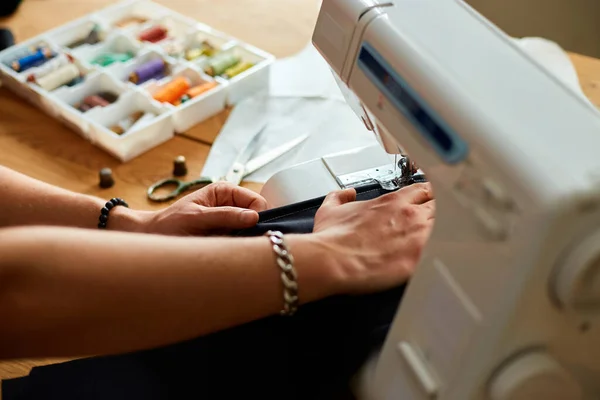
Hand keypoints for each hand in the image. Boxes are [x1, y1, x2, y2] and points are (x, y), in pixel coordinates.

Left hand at [141, 183, 267, 235]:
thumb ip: (225, 216)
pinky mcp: (227, 236)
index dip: (258, 216)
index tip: (250, 231)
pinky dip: (238, 247)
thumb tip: (253, 217)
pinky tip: (227, 251)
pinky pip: (242, 241)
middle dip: (252, 229)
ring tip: (227, 246)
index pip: (257, 201)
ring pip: (252, 230)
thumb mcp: (197, 218)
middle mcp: (230, 204)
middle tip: (238, 241)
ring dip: (244, 240)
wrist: (154, 239)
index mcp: (225, 191)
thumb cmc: (170, 224)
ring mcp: (230, 221)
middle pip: (257, 216)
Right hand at [312, 183, 434, 294]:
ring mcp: (418, 237)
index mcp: (392, 202)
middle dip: (435, 212)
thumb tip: (346, 194)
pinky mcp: (420, 259)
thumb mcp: (331, 209)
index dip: (425, 196)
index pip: (423, 190)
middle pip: (438, 207)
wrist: (333, 260)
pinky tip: (432, 258)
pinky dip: (437, 253)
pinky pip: (439, 252)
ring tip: (431, 241)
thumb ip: (341, 197)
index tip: (424, 201)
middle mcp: (410, 215)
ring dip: (439, 232)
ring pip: (443, 227)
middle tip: (429, 222)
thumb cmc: (333, 239)